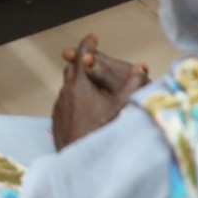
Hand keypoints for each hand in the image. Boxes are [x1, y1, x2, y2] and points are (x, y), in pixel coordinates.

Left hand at [50, 35, 149, 149]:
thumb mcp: (122, 107)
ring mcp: (59, 106)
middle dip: (82, 60)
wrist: (79, 161)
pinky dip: (73, 96)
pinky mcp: (57, 119)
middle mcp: (66, 92)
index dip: (88, 43)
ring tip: (91, 82)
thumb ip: (132, 85)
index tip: (92, 36)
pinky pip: (64, 100)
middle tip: (92, 57)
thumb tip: (141, 67)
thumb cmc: (101, 132)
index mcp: (81, 84)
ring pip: (67, 85)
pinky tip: (84, 106)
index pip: (83, 55)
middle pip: (72, 68)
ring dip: (77, 80)